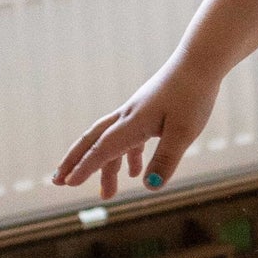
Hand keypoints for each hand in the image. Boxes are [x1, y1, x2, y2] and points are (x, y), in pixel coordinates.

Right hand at [53, 57, 218, 198]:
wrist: (199, 63)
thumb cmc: (192, 96)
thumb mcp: (184, 133)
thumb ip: (165, 160)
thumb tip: (149, 187)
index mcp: (132, 123)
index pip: (102, 149)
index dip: (84, 166)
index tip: (68, 183)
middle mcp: (128, 117)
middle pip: (92, 141)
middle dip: (75, 161)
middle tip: (58, 182)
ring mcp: (136, 112)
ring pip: (111, 142)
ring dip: (106, 167)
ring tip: (107, 193)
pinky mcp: (148, 110)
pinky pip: (130, 137)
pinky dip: (127, 156)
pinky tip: (136, 172)